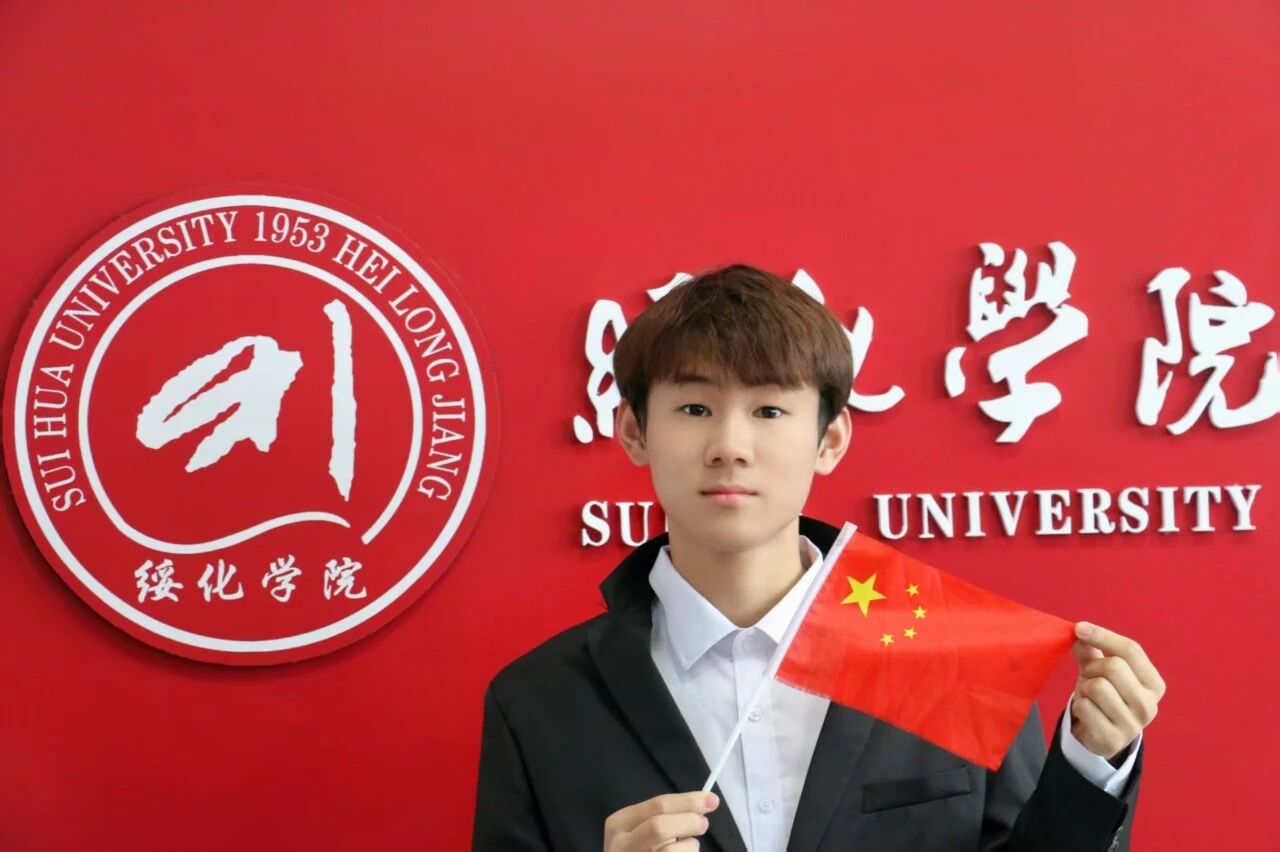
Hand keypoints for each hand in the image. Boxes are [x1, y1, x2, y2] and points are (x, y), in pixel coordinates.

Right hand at [603, 791, 718, 850]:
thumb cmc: (640, 846)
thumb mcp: (643, 827)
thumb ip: (666, 815)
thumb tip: (703, 803)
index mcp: (619, 823)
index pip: (657, 805)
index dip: (688, 801)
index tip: (712, 800)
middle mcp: (621, 845)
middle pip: (659, 827)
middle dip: (688, 822)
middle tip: (704, 824)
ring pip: (670, 851)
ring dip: (689, 847)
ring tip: (689, 846)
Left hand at [1071, 621, 1165, 761]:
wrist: (1101, 735)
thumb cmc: (1105, 695)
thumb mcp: (1100, 670)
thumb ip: (1091, 650)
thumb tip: (1080, 631)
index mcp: (1154, 684)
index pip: (1132, 650)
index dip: (1103, 636)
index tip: (1079, 628)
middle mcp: (1149, 705)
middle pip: (1114, 667)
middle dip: (1092, 668)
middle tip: (1090, 678)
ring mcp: (1133, 725)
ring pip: (1097, 687)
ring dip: (1084, 688)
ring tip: (1089, 697)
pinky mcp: (1113, 739)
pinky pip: (1085, 708)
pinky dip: (1078, 707)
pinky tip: (1087, 714)